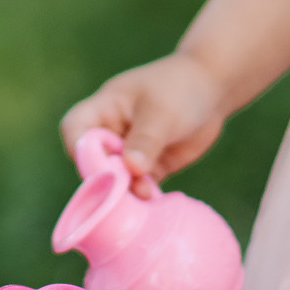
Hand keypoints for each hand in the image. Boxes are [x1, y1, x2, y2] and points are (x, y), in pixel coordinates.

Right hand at [61, 50, 230, 191]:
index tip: (99, 165)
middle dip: (106, 176)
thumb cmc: (181, 88)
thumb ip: (146, 140)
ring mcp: (130, 151)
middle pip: (93, 159)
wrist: (214, 88)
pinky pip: (138, 187)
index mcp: (105, 108)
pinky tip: (155, 201)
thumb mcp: (162, 112)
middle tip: (125, 187)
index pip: (75, 128)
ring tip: (146, 194)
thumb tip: (131, 169)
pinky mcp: (150, 167)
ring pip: (116, 178)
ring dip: (126, 190)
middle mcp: (112, 131)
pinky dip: (143, 196)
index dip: (79, 148)